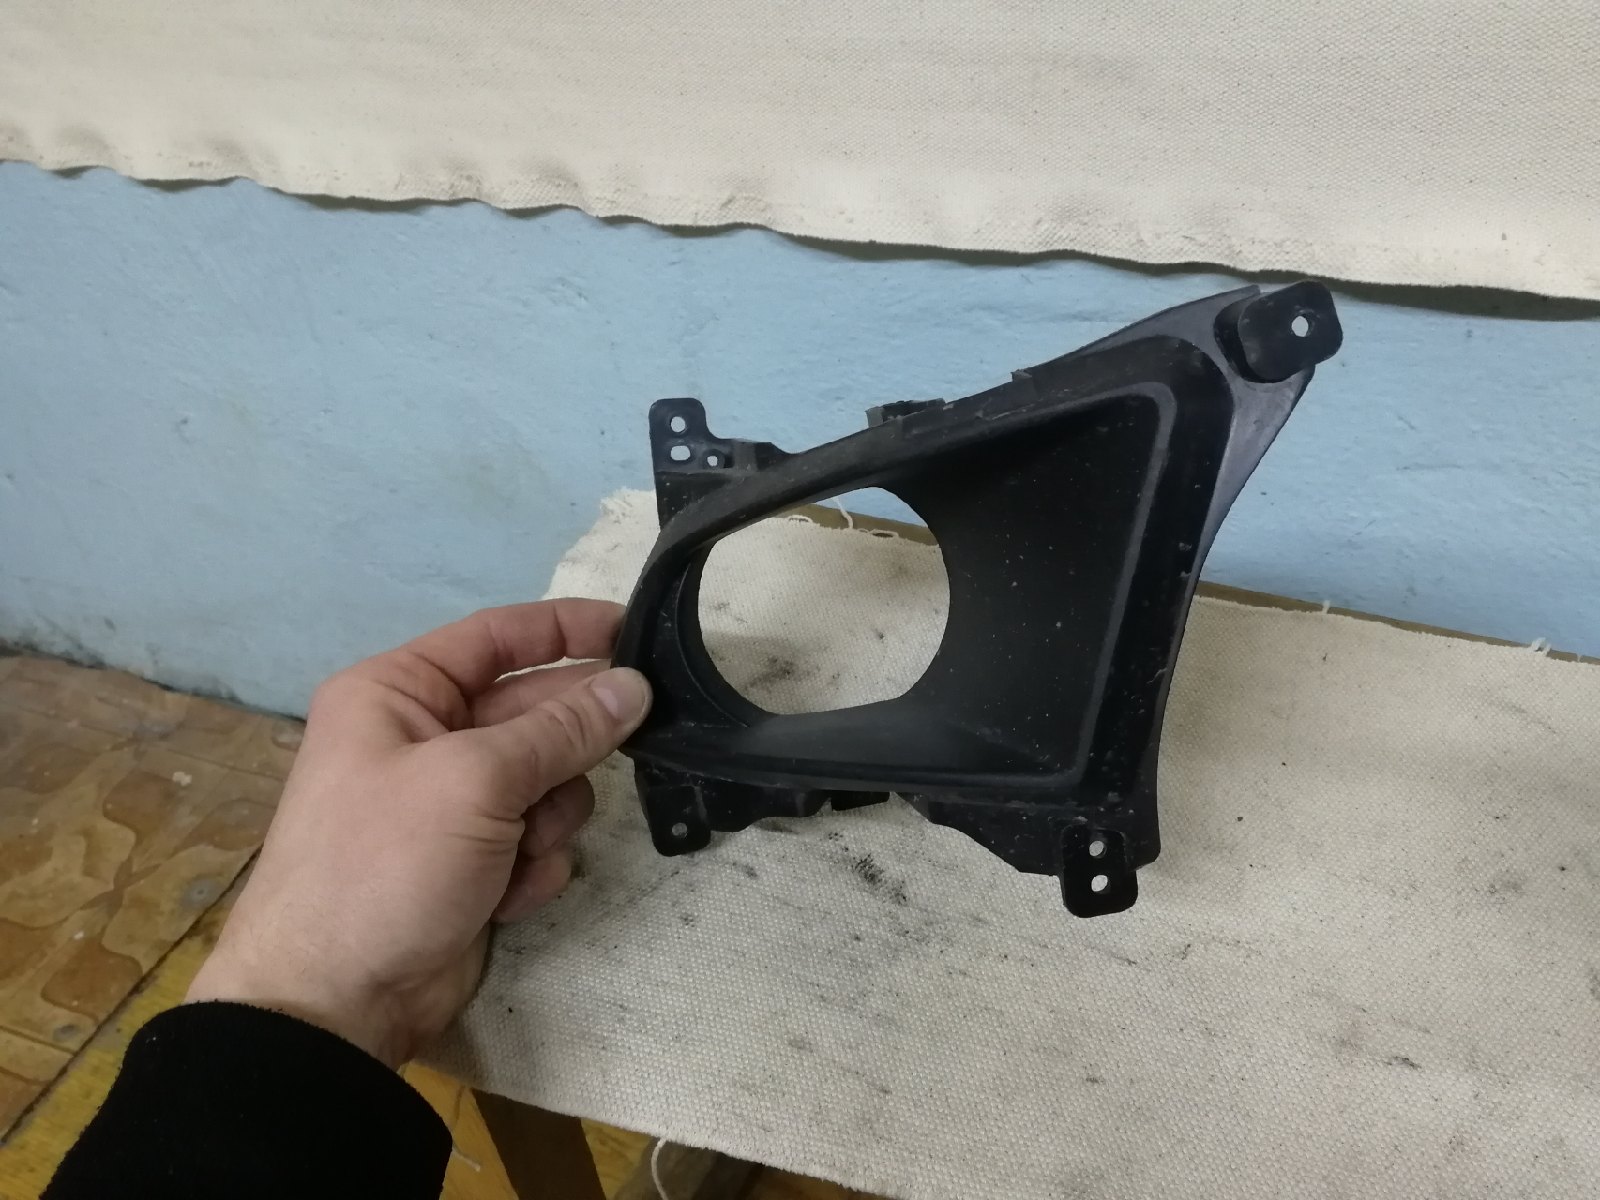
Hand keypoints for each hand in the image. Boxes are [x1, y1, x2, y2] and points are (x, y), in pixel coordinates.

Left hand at [186, 600, 650, 1066]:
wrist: (335, 1002)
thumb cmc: (386, 865)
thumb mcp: (476, 780)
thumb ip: (563, 729)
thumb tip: (635, 686)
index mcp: (398, 693)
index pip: (497, 637)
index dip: (568, 630)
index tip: (636, 632)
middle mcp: (423, 738)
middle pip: (532, 712)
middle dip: (568, 742)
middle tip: (635, 740)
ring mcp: (450, 806)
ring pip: (548, 780)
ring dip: (550, 816)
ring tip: (524, 847)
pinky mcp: (473, 864)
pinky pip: (537, 839)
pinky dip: (533, 866)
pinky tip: (508, 896)